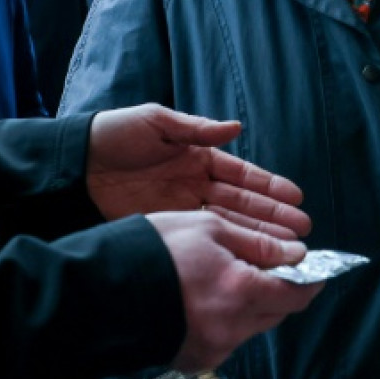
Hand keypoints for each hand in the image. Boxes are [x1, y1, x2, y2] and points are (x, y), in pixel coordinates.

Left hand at [87, 103, 310, 238]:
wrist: (76, 163)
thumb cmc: (116, 133)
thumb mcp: (157, 122)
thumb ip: (196, 129)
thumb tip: (235, 127)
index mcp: (196, 155)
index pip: (240, 174)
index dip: (268, 187)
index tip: (296, 197)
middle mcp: (195, 184)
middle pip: (241, 204)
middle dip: (272, 217)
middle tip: (303, 232)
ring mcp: (182, 207)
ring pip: (228, 224)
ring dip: (258, 236)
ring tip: (288, 248)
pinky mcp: (166, 226)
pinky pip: (203, 237)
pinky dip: (227, 247)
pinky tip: (248, 257)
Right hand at [147, 210, 322, 371]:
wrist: (100, 290)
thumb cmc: (153, 249)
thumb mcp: (208, 227)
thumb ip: (257, 242)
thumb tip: (296, 252)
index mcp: (241, 291)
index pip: (297, 292)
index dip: (310, 277)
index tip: (312, 265)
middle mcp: (233, 327)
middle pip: (277, 311)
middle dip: (278, 288)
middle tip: (262, 263)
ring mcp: (214, 348)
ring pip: (251, 325)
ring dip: (248, 302)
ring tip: (221, 276)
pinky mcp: (196, 360)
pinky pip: (225, 338)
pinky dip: (223, 318)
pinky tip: (200, 297)